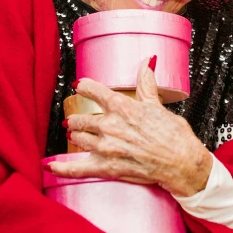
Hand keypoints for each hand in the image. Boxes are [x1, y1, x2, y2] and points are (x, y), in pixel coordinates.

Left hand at [46, 58, 212, 197]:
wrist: (182, 164)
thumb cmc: (174, 136)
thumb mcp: (158, 106)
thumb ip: (146, 85)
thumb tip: (147, 63)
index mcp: (121, 107)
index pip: (93, 90)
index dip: (84, 87)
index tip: (80, 86)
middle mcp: (110, 126)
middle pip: (81, 119)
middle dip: (77, 119)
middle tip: (77, 120)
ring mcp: (106, 148)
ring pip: (78, 139)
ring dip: (75, 136)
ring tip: (75, 136)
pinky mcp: (107, 168)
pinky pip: (77, 168)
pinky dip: (62, 168)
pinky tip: (50, 166)